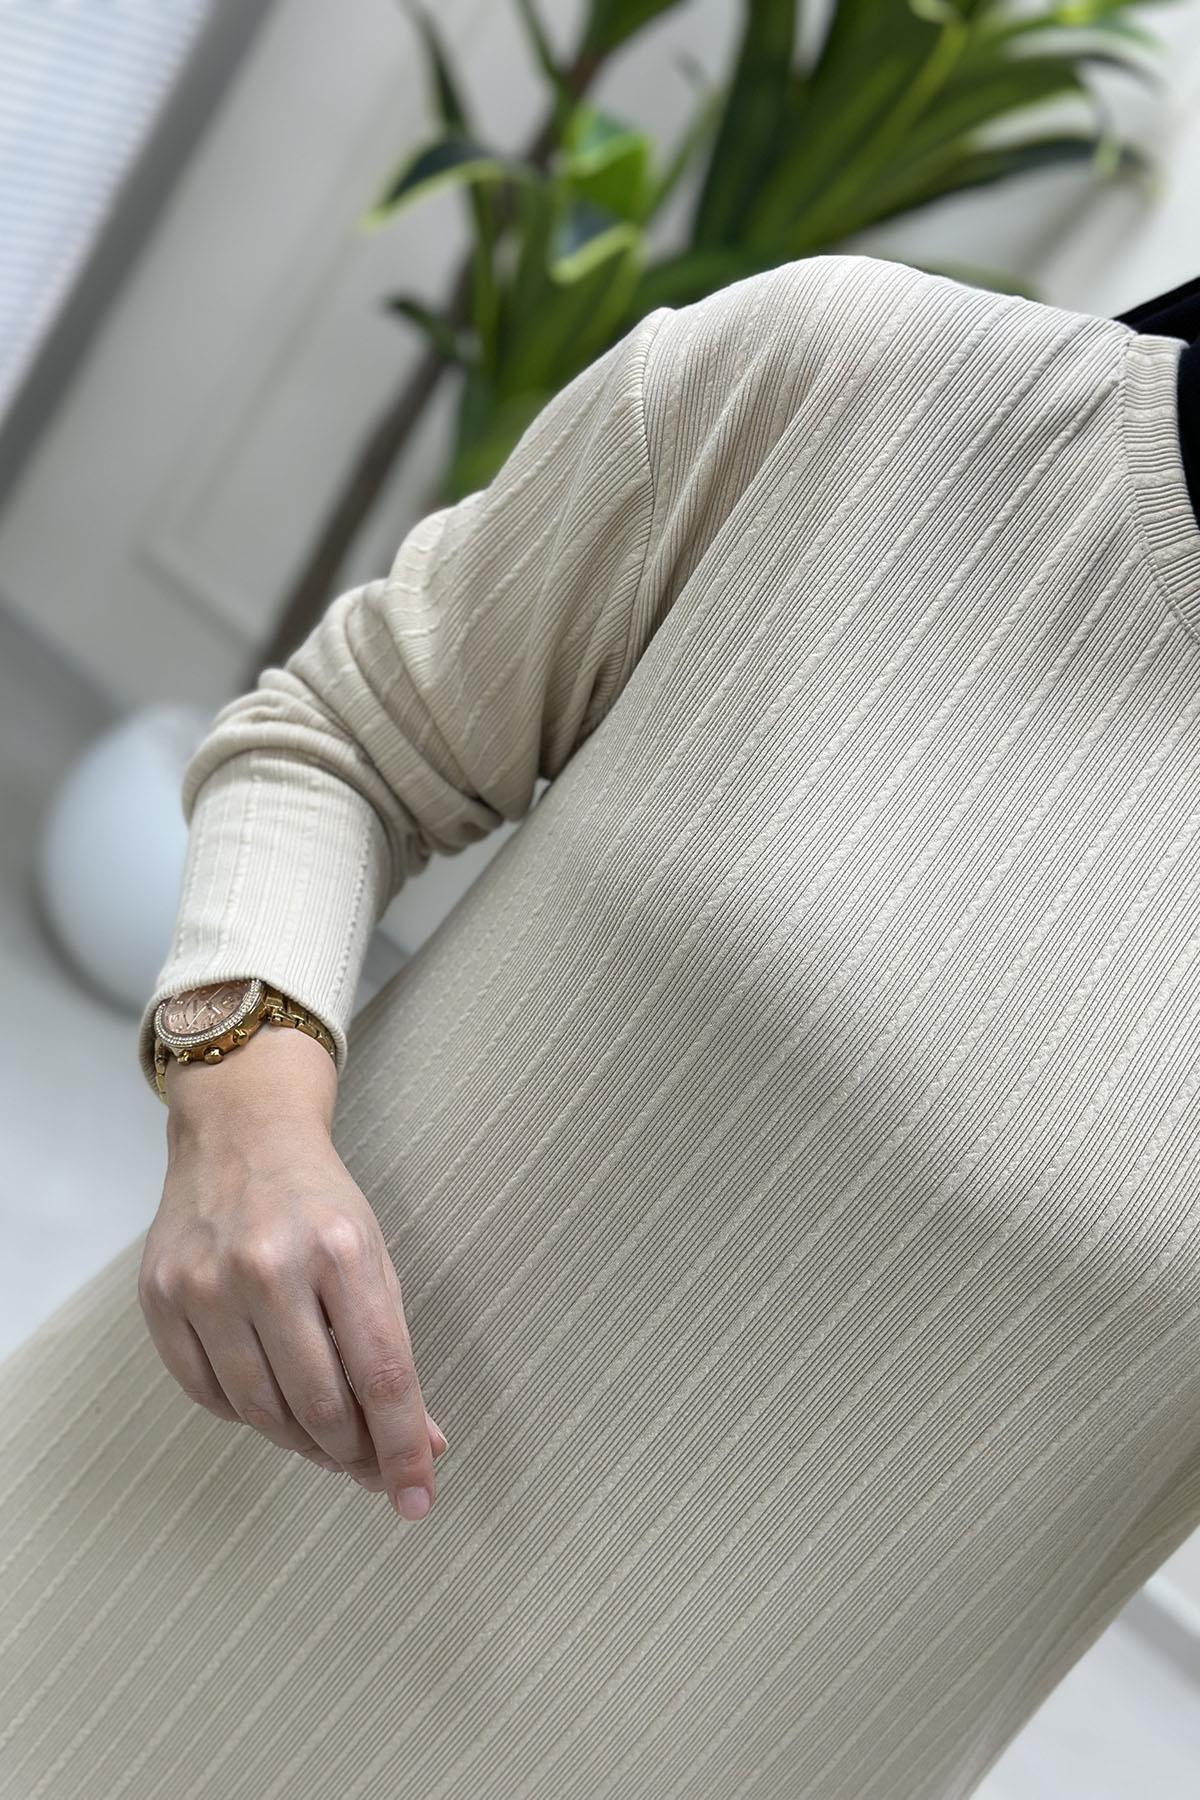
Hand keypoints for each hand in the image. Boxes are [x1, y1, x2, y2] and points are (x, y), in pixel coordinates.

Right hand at [139, 1113, 446, 1520]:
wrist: (239, 1133)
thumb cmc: (319, 1203)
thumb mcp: (373, 1258)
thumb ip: (394, 1351)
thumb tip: (426, 1446)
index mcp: (339, 1250)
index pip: (380, 1376)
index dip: (403, 1448)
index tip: (419, 1497)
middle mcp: (268, 1266)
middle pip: (319, 1406)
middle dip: (353, 1454)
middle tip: (371, 1467)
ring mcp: (205, 1284)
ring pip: (261, 1412)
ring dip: (303, 1443)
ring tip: (327, 1439)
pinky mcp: (160, 1298)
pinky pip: (208, 1396)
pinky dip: (247, 1415)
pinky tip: (272, 1400)